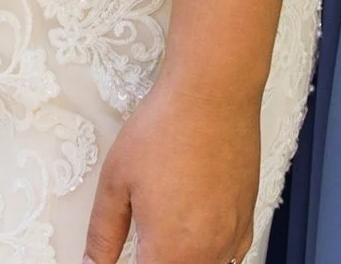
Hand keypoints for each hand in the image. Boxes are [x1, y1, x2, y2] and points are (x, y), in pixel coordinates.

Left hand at [81, 75, 261, 263]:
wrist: (213, 93)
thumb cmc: (165, 128)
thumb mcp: (116, 181)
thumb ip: (103, 233)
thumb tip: (93, 263)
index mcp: (169, 250)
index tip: (119, 258)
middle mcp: (206, 252)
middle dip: (155, 262)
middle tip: (141, 242)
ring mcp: (231, 236)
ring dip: (182, 260)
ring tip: (165, 237)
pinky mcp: (247, 217)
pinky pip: (231, 256)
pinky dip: (211, 255)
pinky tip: (196, 236)